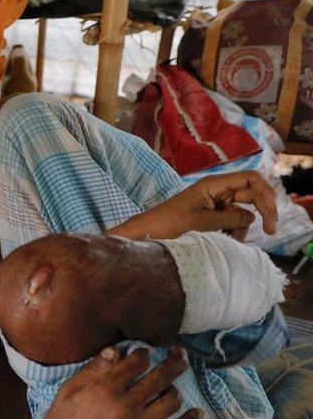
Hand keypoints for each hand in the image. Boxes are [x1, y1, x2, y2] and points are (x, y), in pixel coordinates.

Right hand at [30, 345, 201, 418]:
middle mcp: (125, 406)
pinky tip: (197, 412)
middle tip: (179, 354)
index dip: (144, 353)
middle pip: (160, 377)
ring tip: (170, 387)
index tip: (145, 352)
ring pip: (171, 400)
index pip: (137, 362)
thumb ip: (92, 370)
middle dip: (173, 361)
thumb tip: (116, 351)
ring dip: (174, 389)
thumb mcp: (67, 392)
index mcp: (105, 389)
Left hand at [140, 171, 276, 240]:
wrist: (148, 232)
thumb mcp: (203, 222)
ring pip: (242, 212)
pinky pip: (231, 221)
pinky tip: (224, 239)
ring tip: (230, 239)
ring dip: (243, 226)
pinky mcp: (210, 215)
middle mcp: (217, 190)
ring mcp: (214, 203)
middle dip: (262, 212)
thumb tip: (252, 217)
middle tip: (270, 231)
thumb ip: (231, 218)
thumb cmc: (169, 223)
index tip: (271, 214)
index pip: (251, 179)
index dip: (266, 193)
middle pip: (252, 195)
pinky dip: (232, 231)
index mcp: (214, 184)